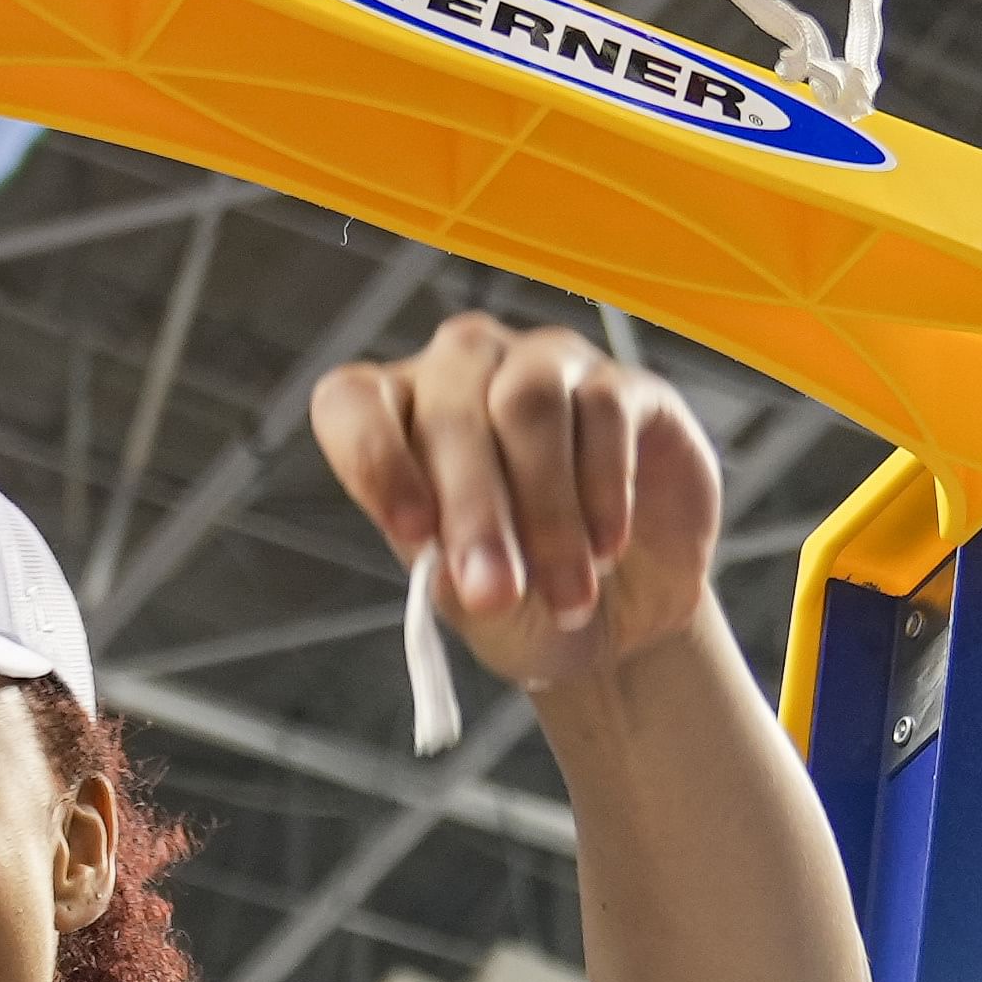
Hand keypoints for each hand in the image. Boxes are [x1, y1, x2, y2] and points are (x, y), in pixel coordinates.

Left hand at [312, 315, 720, 694]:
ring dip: (546, 509)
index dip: (374, 458)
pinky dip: (605, 490)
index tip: (410, 533)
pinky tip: (606, 547)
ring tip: (567, 592)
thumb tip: (445, 555)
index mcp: (398, 416)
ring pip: (529, 403)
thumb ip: (447, 578)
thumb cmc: (527, 599)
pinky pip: (605, 408)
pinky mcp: (624, 384)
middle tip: (496, 593)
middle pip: (451, 411)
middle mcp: (462, 372)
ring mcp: (544, 365)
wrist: (629, 617)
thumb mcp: (472, 609)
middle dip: (474, 513)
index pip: (352, 403)